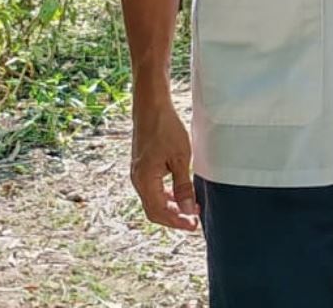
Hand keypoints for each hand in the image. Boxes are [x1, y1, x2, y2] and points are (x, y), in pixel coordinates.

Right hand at [131, 95, 198, 230]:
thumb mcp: (181, 158)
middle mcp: (138, 181)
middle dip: (174, 218)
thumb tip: (188, 211)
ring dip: (171, 207)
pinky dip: (167, 196)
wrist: (151, 108)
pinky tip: (181, 194)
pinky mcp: (142, 168)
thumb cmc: (166, 129)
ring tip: (192, 208)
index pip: (159, 212)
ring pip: (153, 200)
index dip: (177, 221)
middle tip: (195, 220)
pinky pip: (153, 190)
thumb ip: (183, 187)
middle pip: (154, 210)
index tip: (194, 226)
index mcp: (144, 181)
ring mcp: (139, 174)